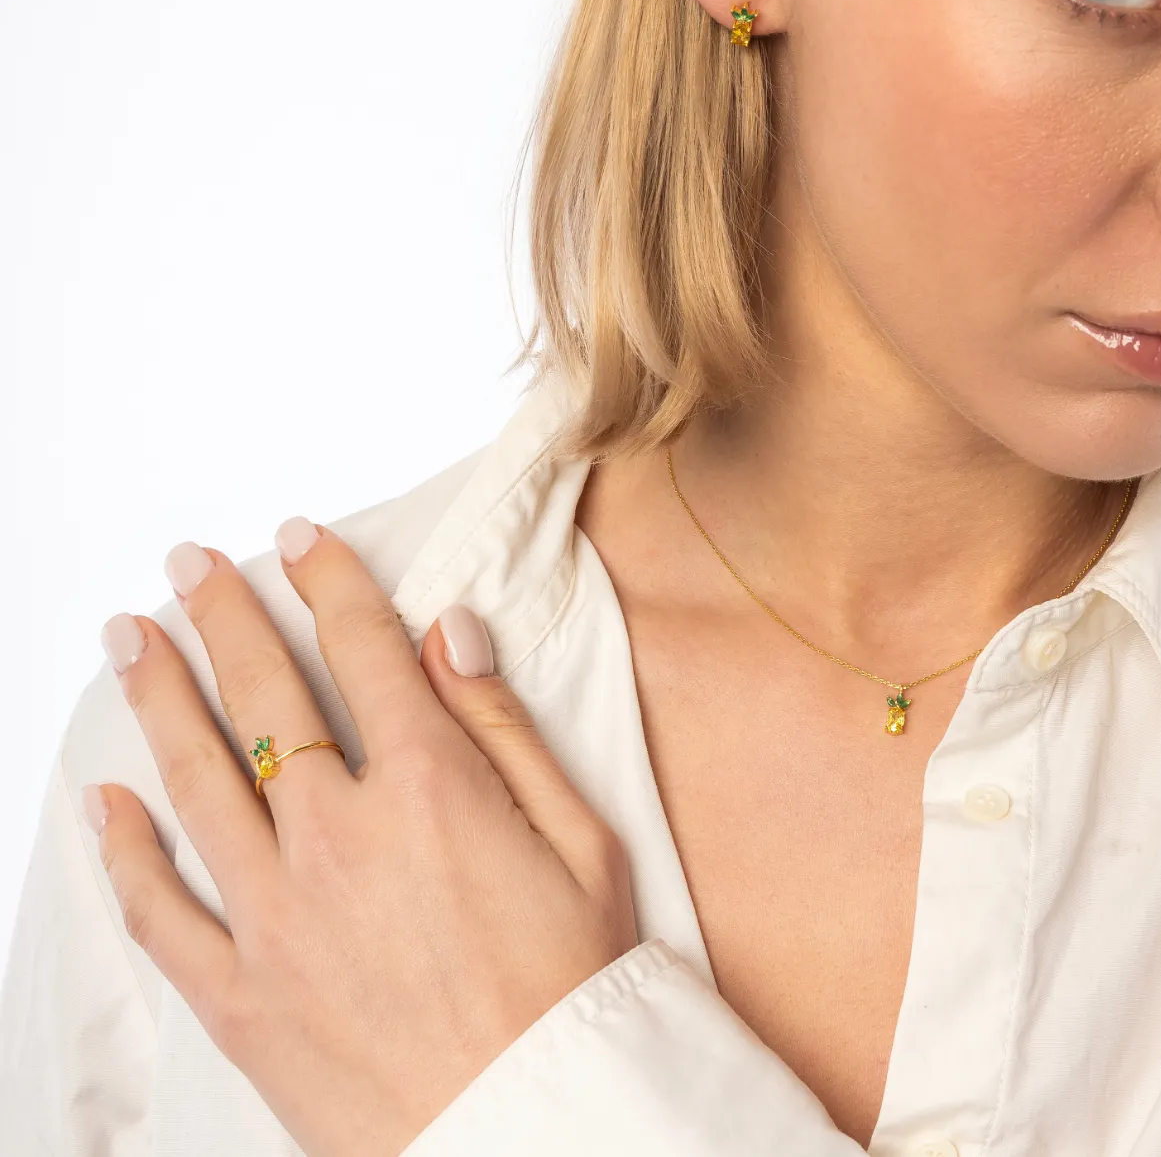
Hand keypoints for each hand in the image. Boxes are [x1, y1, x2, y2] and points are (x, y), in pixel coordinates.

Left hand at [86, 518, 638, 1156]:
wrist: (534, 1127)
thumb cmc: (570, 981)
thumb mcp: (579, 838)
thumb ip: (503, 728)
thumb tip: (449, 634)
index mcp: (430, 789)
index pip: (362, 653)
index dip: (327, 584)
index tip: (298, 539)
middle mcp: (338, 838)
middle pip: (264, 700)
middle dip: (223, 618)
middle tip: (189, 566)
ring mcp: (278, 917)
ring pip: (196, 782)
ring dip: (158, 699)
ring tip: (130, 640)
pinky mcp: (242, 996)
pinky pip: (161, 913)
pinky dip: (125, 853)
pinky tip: (105, 804)